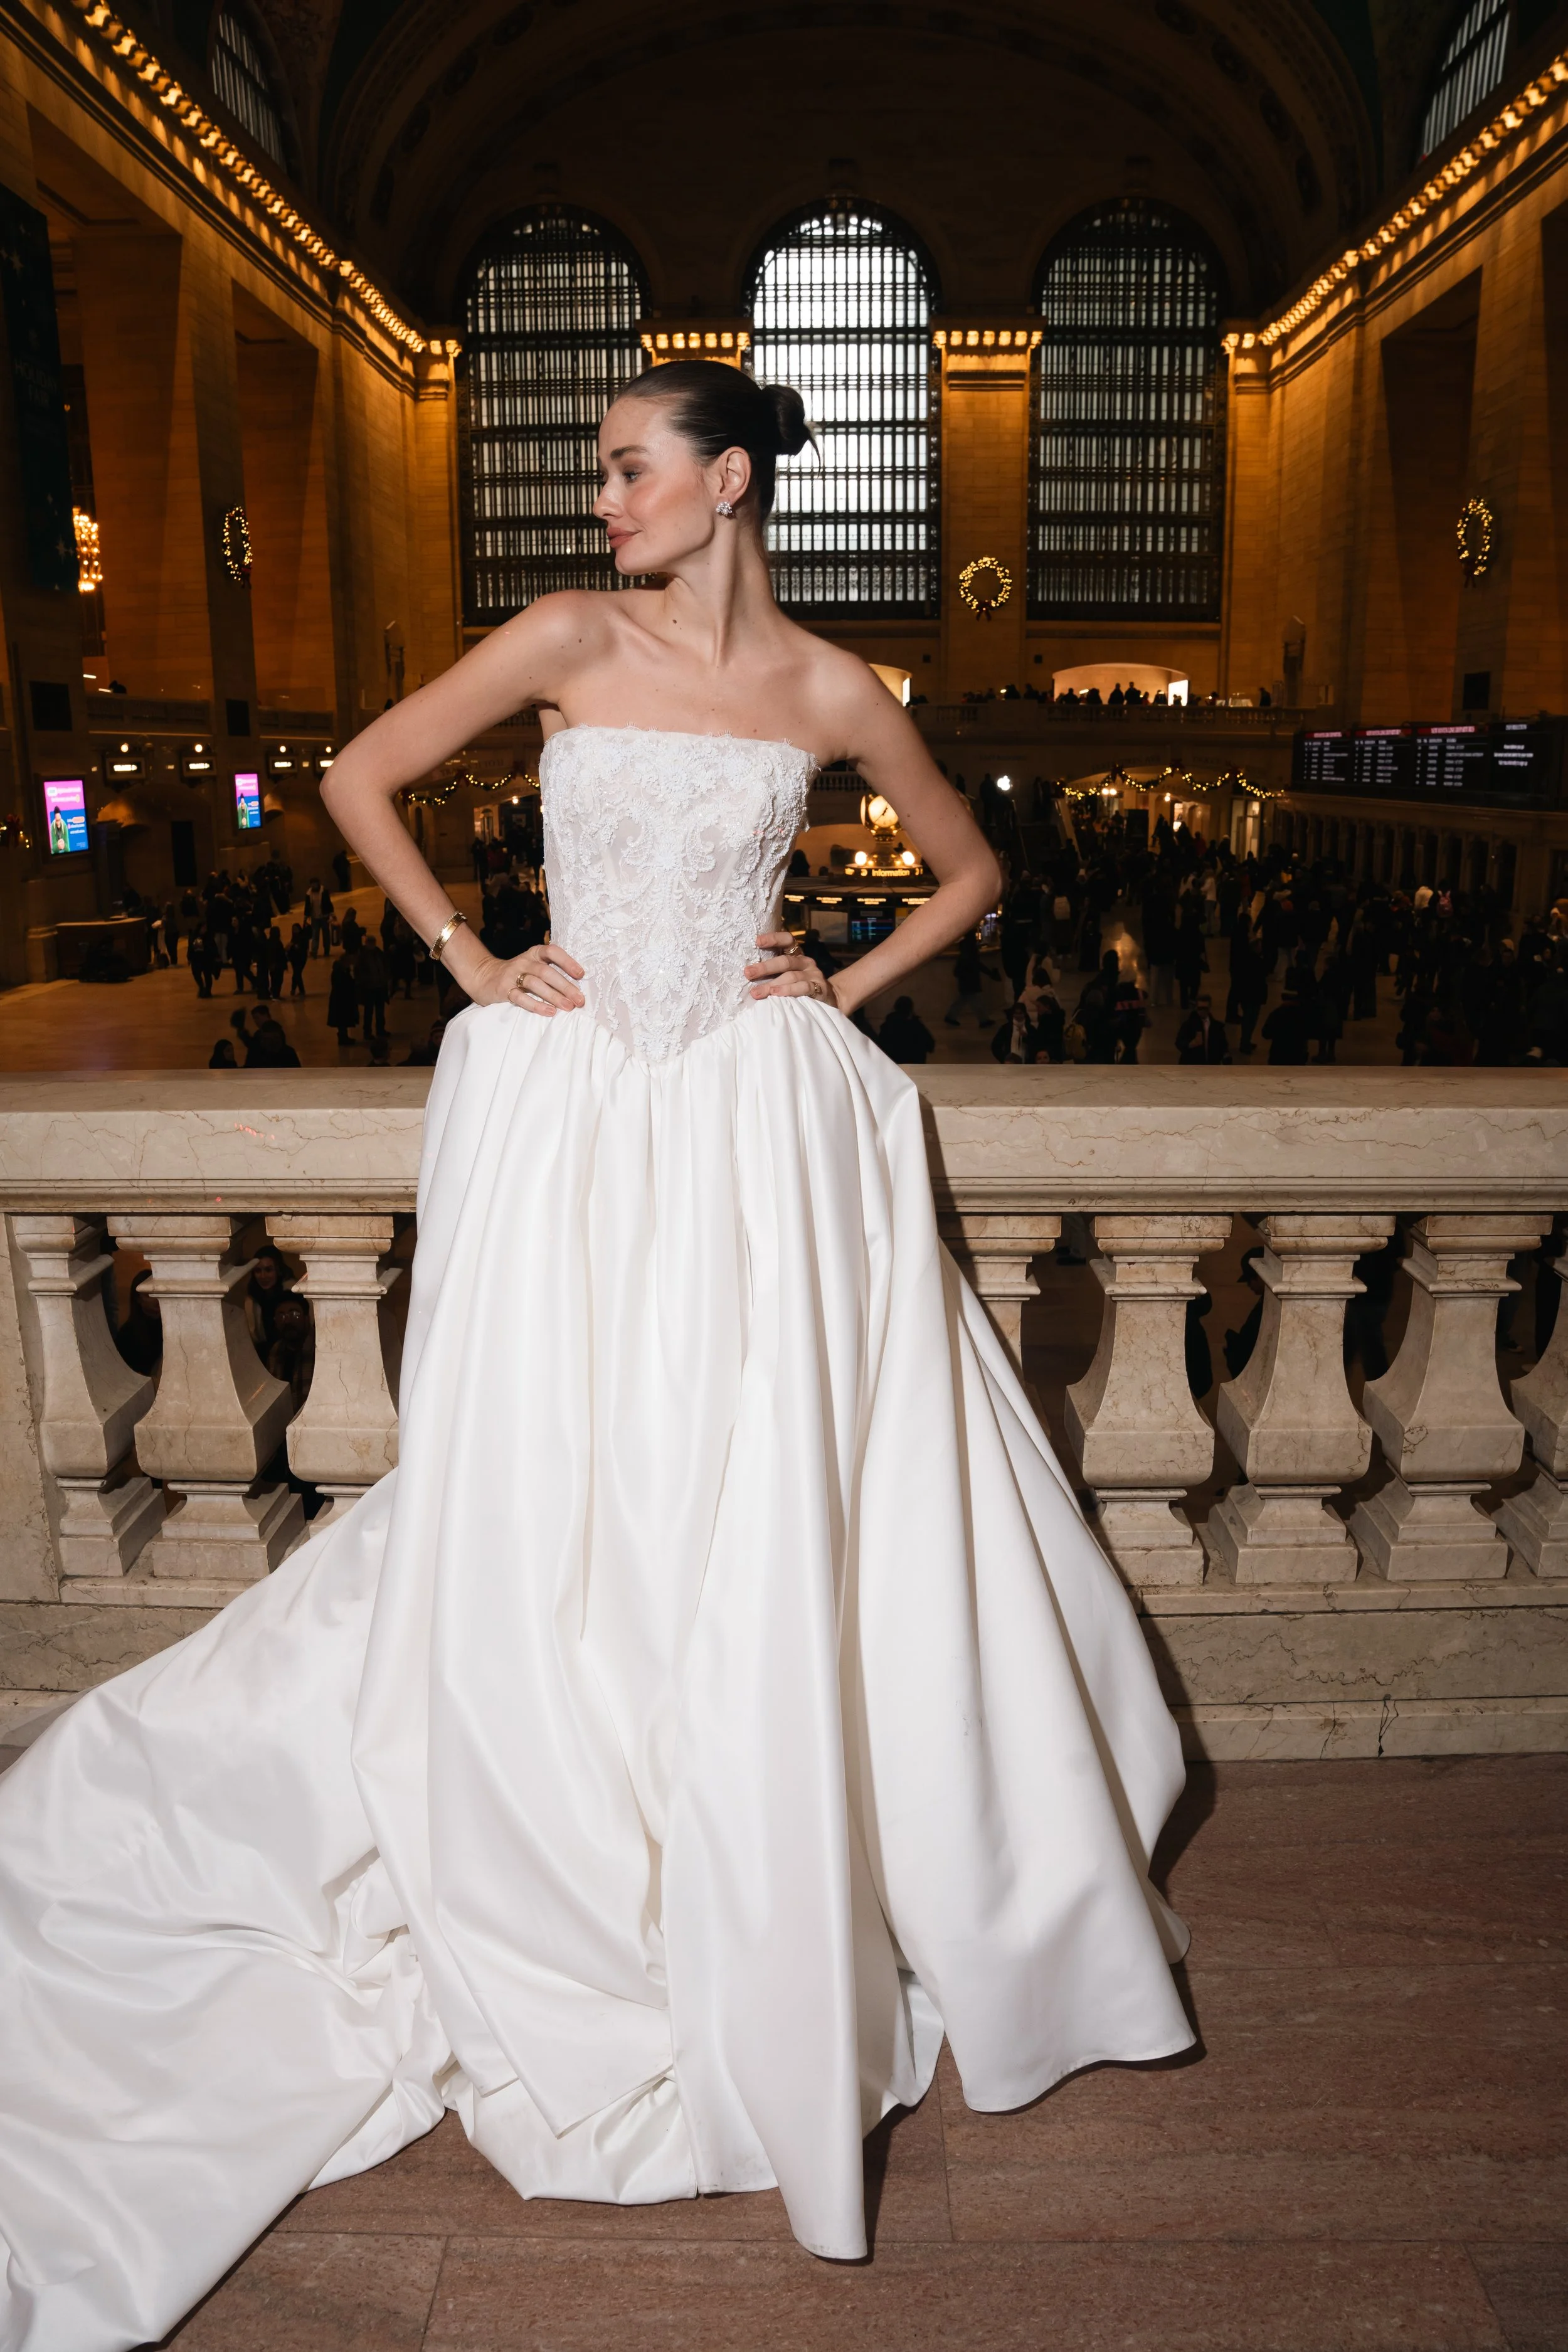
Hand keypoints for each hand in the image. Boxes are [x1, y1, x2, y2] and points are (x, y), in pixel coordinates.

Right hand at [468, 940, 585, 1015]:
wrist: (484, 976)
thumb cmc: (518, 974)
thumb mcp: (533, 966)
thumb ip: (551, 971)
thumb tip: (577, 987)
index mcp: (534, 954)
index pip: (552, 951)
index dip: (567, 962)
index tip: (581, 974)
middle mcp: (524, 962)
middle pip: (546, 972)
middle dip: (565, 986)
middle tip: (579, 1000)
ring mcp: (513, 975)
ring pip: (535, 984)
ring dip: (553, 996)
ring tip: (568, 1007)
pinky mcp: (504, 990)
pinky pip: (520, 998)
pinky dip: (535, 1005)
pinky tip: (549, 1012)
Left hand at [745, 931, 841, 1009]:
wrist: (829, 998)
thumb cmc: (799, 986)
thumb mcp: (788, 975)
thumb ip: (774, 972)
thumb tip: (748, 973)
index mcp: (797, 955)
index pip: (787, 940)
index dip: (773, 938)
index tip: (757, 941)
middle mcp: (805, 962)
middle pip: (785, 961)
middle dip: (765, 967)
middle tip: (748, 973)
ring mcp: (813, 975)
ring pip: (791, 976)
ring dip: (772, 985)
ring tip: (757, 992)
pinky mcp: (819, 988)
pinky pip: (803, 988)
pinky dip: (789, 991)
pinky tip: (776, 995)